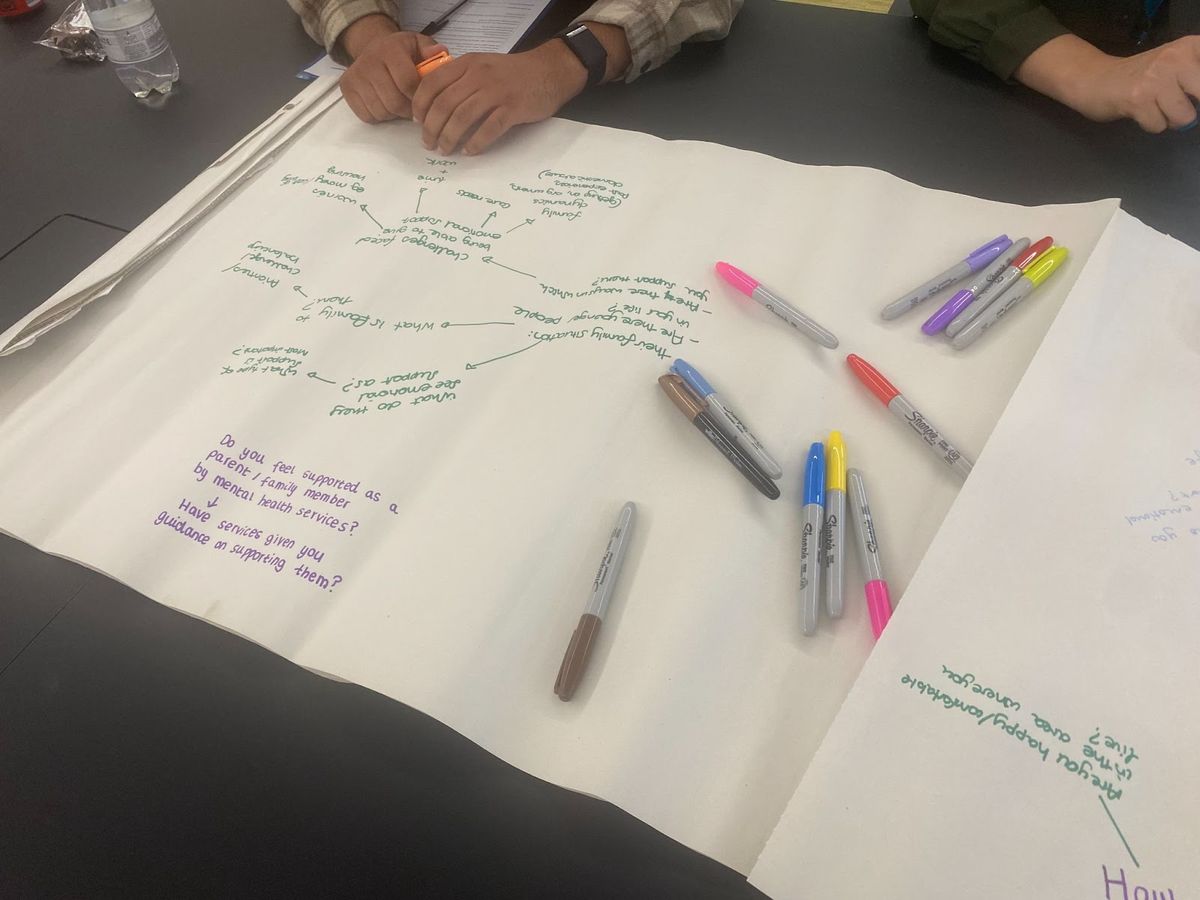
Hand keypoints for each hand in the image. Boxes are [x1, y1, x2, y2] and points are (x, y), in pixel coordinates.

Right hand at [339, 17, 446, 123]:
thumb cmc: (402, 52)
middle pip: (394, 101)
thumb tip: (441, 53)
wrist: (372, 48)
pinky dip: (379, 116)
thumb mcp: (418, 44)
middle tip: (414, 108)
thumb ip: (431, 50)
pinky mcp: (346, 89)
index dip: (419, 97)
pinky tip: (385, 104)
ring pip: (381, 111)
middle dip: (408, 110)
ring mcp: (355, 76)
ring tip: (400, 104)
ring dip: (394, 114)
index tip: (426, 99)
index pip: (407, 83)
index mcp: (390, 49)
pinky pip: (367, 116)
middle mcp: (369, 61)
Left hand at [411, 40, 588, 155]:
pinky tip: (470, 151)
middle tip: (429, 143)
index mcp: (467, 64)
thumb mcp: (483, 65)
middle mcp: (478, 75)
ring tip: (445, 150)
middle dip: (432, 128)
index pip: (432, 83)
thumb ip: (461, 78)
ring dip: (449, 138)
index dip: (420, 105)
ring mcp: (496, 92)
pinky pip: (489, 129)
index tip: (417, 122)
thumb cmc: (514, 73)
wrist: (550, 70)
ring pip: (462, 117)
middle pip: (444, 104)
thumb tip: (436, 104)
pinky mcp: (513, 108)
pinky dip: (476, 143)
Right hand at [1018, 34, 1199, 132]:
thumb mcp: (1176, 66)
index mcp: (1190, 47)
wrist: (1095, 79)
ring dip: (1171, 119)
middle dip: (1191, 109)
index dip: (1198, 93)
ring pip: (1185, 117)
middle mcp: (1175, 57)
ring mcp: (1156, 78)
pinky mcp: (1138, 99)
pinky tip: (1140, 111)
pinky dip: (1151, 124)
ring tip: (1156, 107)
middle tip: (1175, 104)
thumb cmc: (1140, 77)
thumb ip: (1196, 80)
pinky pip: (1159, 126)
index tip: (1188, 95)